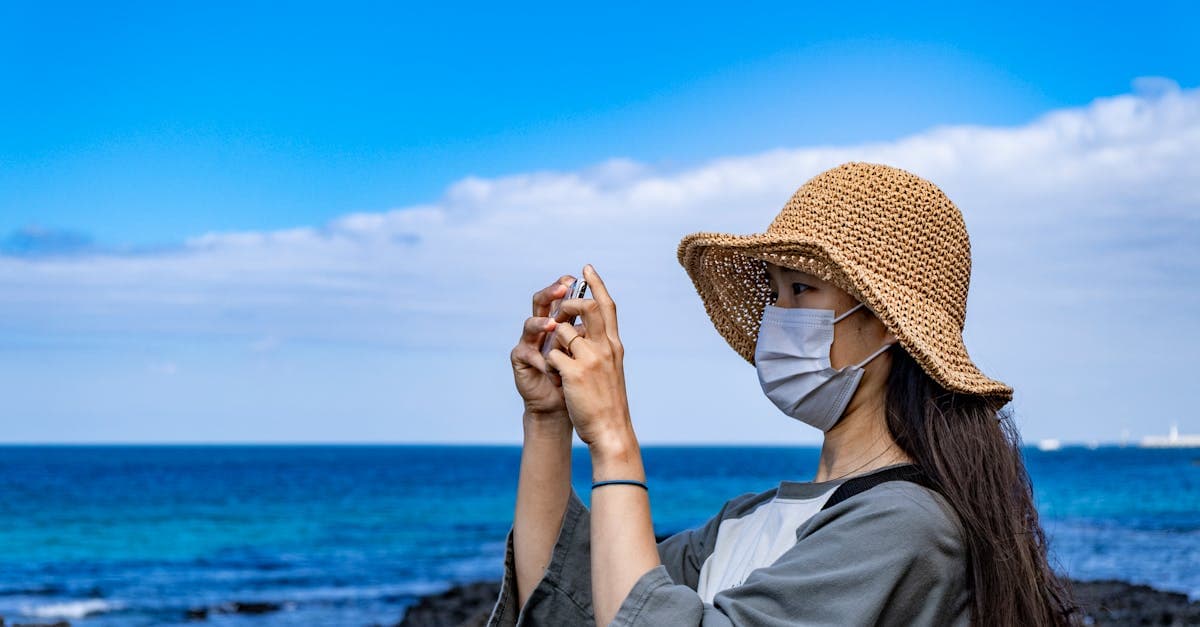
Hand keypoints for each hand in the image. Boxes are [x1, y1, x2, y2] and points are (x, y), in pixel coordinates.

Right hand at [510, 274, 576, 426]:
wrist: (563, 406)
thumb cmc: (578, 377)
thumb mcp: (589, 351)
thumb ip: (590, 330)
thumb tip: (597, 308)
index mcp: (560, 320)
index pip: (561, 295)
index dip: (568, 284)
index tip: (582, 275)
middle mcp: (543, 327)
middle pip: (541, 301)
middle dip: (552, 293)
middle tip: (563, 289)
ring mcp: (530, 341)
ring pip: (531, 323)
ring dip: (543, 323)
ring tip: (554, 325)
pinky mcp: (520, 359)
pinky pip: (527, 353)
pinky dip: (540, 359)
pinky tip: (549, 365)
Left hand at [544, 264, 632, 449]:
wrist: (611, 430)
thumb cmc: (608, 402)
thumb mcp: (611, 369)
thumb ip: (602, 348)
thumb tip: (585, 331)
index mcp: (614, 345)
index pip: (607, 306)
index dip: (596, 284)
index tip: (586, 267)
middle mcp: (605, 347)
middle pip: (587, 308)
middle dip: (569, 302)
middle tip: (560, 307)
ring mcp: (590, 359)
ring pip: (563, 331)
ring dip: (555, 344)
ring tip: (561, 365)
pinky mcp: (574, 372)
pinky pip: (552, 355)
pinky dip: (549, 364)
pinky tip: (557, 379)